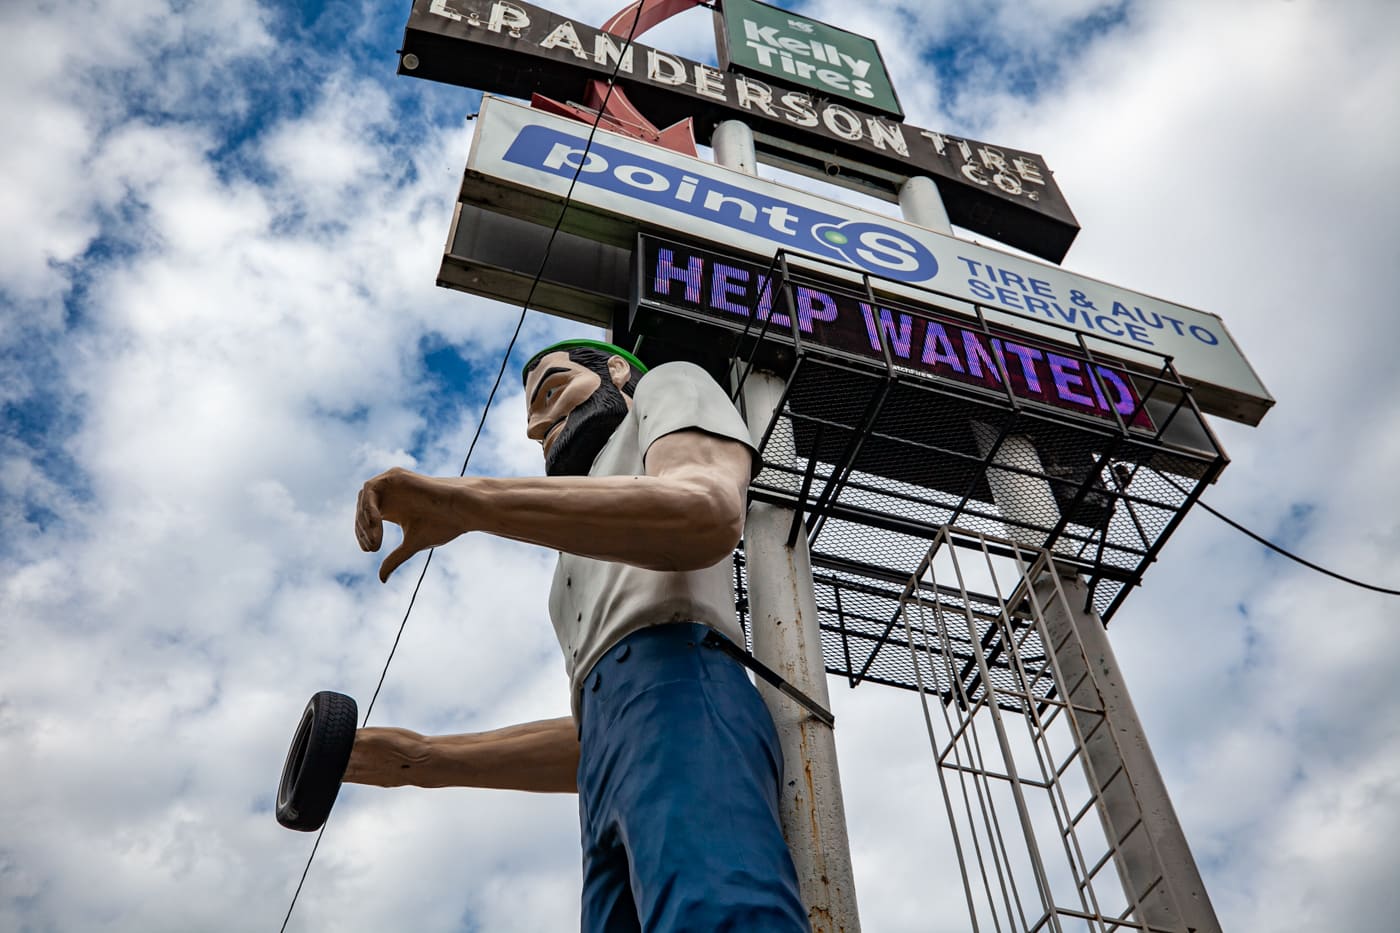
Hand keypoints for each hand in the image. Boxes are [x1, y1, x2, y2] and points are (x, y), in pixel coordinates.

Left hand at [355, 467, 469, 581]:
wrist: (460, 510)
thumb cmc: (442, 525)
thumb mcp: (411, 544)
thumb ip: (394, 559)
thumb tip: (381, 580)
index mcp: (391, 508)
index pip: (366, 520)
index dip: (363, 535)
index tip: (371, 550)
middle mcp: (389, 494)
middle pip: (361, 510)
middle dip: (362, 529)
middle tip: (373, 546)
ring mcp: (391, 483)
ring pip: (363, 498)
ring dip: (363, 518)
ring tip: (374, 537)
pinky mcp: (395, 475)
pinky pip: (370, 488)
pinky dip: (368, 505)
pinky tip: (375, 522)